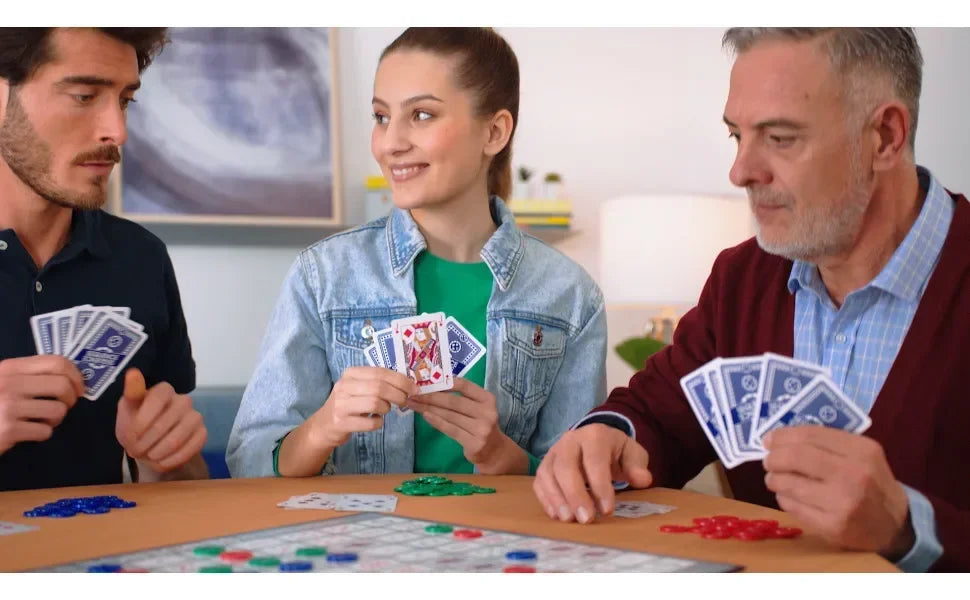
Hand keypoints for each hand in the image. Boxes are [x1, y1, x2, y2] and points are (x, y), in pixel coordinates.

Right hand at [0, 356, 83, 454]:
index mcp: (10, 368)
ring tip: (41, 420)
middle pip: (62, 386)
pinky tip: (28, 432)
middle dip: (71, 399)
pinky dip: (42, 434)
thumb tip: (71, 377)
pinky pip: (45, 431)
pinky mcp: (9, 430)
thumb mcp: (4, 381)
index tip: (80, 387)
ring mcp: (8, 407)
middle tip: (64, 406)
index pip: (57, 362)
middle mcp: (10, 384)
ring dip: (55, 419)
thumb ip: (29, 375)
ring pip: (58, 410)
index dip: (76, 375)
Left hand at [116, 369, 207, 474]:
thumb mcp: (128, 409)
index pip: (158, 397)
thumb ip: (131, 393)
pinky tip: (162, 460)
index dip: (143, 419)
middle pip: (164, 423)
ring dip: (157, 453)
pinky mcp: (202, 434)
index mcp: (164, 390)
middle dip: (145, 442)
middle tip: (136, 449)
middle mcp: (183, 400)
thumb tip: (133, 372)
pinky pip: (188, 450)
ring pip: (176, 439)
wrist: (151, 445)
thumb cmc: (136, 424)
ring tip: (149, 455)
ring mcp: (195, 417)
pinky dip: (170, 460)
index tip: (133, 433)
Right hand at [309, 366, 417, 447]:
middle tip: (404, 401)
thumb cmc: (349, 403)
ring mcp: (341, 404)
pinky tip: (376, 421)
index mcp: (350, 373)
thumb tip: (408, 384)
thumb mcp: (359, 387)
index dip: (401, 380)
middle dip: (398, 395)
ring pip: (375, 403)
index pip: (380, 372)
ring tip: (385, 410)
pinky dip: (378, 423)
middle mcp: (344, 386)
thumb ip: (378, 382)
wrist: (325, 425)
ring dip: (386, 408)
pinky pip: (370, 423)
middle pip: (379, 387)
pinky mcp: (342, 422)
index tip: (414, 388)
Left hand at [406, 378, 520, 473]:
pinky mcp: (474, 442)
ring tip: (413, 404)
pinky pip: (450, 429)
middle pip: (453, 401)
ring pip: (449, 415)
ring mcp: (481, 428)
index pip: (464, 385)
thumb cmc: (481, 425)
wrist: (495, 451)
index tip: (426, 382)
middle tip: (413, 394)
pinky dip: (436, 422)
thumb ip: (462, 398)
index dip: (444, 382)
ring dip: (428, 408)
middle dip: (430, 396)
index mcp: (487, 399)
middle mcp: (486, 412)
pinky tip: (425, 415)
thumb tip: (433, 387)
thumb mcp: (478, 408)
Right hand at [533, 423, 652, 523]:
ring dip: (557, 499)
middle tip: (586, 519)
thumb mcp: (632, 454)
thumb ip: (637, 466)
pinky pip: (539, 482)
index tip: (607, 510)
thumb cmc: (616, 451)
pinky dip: (546, 500)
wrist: (597, 441)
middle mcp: (570, 440)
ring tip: (569, 520)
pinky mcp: (544, 466)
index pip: (594, 460)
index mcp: (594, 435)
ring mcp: (554, 452)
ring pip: (548, 474)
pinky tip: (558, 516)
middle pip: (565, 466)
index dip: (600, 485)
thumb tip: (643, 480)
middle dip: (575, 494)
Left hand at [763, 426, 913, 558]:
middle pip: (795, 457)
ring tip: (775, 479)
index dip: (782, 436)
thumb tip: (778, 438)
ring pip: (789, 483)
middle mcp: (853, 475)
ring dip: (774, 479)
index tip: (769, 439)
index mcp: (861, 450)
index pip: (810, 435)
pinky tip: (790, 496)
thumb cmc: (871, 482)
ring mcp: (842, 502)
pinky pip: (792, 506)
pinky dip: (784, 498)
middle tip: (769, 460)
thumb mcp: (861, 454)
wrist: (895, 525)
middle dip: (774, 457)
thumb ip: (826, 443)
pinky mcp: (832, 526)